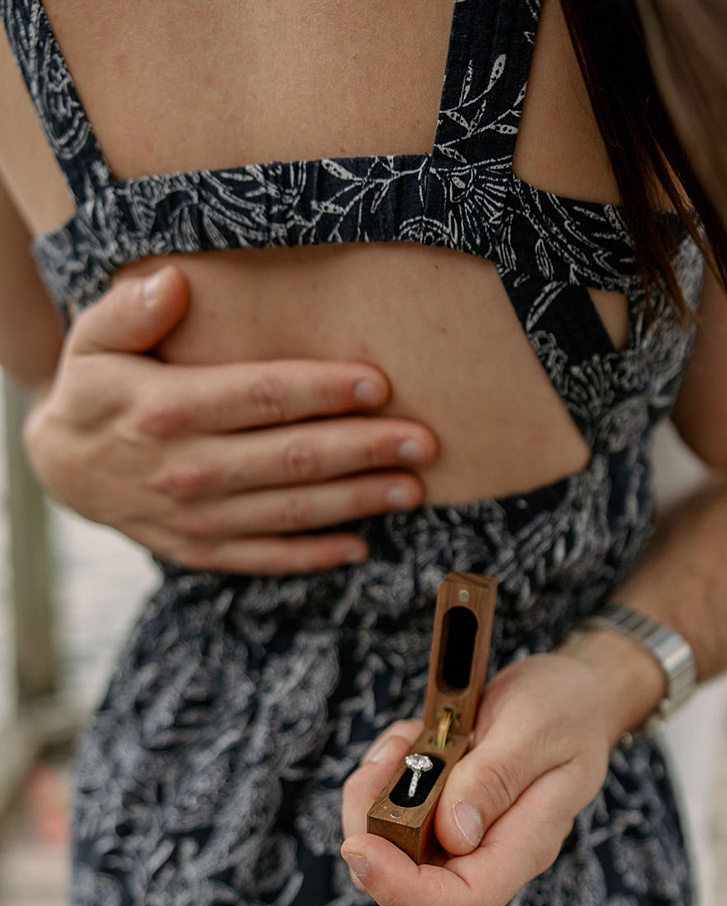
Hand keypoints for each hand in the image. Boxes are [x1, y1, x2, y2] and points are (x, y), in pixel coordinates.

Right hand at [24, 263, 439, 572]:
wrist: (59, 468)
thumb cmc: (97, 390)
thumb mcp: (94, 340)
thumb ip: (131, 309)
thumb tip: (173, 282)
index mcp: (166, 408)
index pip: (260, 395)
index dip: (322, 390)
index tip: (378, 384)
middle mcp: (186, 467)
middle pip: (292, 457)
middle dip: (364, 448)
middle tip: (423, 441)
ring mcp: (196, 516)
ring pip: (292, 509)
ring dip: (358, 500)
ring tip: (413, 488)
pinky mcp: (202, 551)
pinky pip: (267, 557)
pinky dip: (316, 555)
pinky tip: (362, 545)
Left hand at [338, 642, 655, 905]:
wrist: (577, 695)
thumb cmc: (565, 708)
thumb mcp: (536, 726)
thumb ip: (496, 778)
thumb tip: (454, 836)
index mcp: (528, 843)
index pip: (462, 903)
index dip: (403, 889)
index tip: (362, 844)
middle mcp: (494, 853)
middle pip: (414, 887)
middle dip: (375, 830)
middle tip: (387, 760)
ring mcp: (468, 839)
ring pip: (393, 851)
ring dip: (377, 795)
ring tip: (408, 738)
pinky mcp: (446, 819)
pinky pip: (395, 817)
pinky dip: (385, 778)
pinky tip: (413, 740)